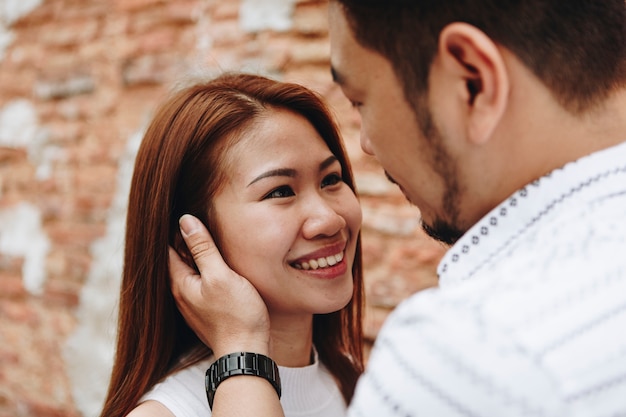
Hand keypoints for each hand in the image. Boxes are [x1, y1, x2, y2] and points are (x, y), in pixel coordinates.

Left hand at [169, 214, 270, 357]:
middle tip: (196, 220)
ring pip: (189, 273)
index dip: (174, 230)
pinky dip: (205, 271)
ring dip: (196, 256)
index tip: (182, 212)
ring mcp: (194, 306)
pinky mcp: (207, 312)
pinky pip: (200, 285)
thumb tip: (185, 221)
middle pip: (178, 260)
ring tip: (207, 239)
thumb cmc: (236, 314)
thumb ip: (202, 248)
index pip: (168, 248)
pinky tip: (217, 267)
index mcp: (180, 283)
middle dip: (184, 241)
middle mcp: (182, 295)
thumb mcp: (220, 275)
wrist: (247, 352)